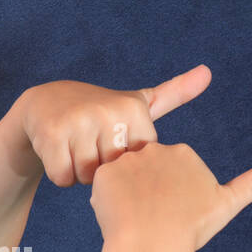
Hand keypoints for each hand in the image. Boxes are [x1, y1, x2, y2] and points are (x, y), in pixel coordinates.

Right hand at [17, 65, 213, 186]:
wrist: (43, 103)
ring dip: (79, 171)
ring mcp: (78, 122)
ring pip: (88, 178)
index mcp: (134, 109)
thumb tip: (208, 72)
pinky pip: (64, 178)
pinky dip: (59, 173)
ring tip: (75, 146)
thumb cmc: (100, 112)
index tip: (115, 139)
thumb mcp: (138, 103)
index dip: (127, 164)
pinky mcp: (51, 134)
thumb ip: (174, 94)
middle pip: (115, 174)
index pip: (141, 167)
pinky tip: (58, 151)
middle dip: (102, 169)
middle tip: (91, 144)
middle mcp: (108, 112)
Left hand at [89, 140, 251, 251]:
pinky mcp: (106, 173)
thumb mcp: (228, 203)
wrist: (155, 241)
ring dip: (129, 198)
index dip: (173, 196)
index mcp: (186, 153)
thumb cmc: (191, 227)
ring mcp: (129, 159)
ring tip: (138, 221)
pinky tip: (120, 218)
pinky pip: (105, 187)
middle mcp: (157, 148)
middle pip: (148, 171)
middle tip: (156, 219)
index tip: (176, 214)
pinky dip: (110, 203)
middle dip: (149, 193)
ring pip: (126, 180)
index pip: (174, 171)